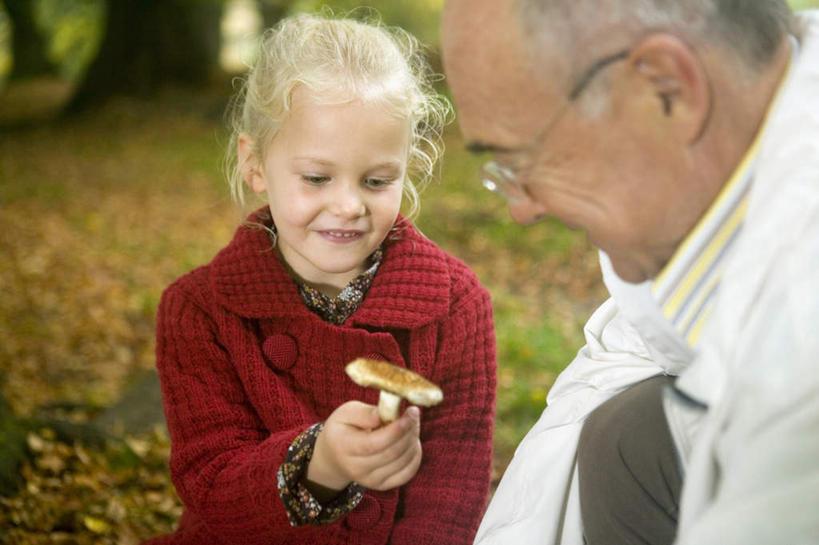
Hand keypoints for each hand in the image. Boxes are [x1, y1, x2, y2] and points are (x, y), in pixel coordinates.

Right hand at [306, 401, 421, 494]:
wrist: (335, 456)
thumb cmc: (343, 429)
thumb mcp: (345, 413)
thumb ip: (363, 413)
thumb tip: (381, 415)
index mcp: (345, 448)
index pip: (375, 443)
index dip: (397, 429)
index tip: (411, 412)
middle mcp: (357, 469)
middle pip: (392, 452)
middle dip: (409, 431)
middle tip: (414, 414)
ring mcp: (371, 481)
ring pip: (403, 462)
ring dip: (413, 441)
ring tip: (412, 425)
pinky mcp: (383, 485)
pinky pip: (407, 473)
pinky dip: (415, 456)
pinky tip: (412, 442)